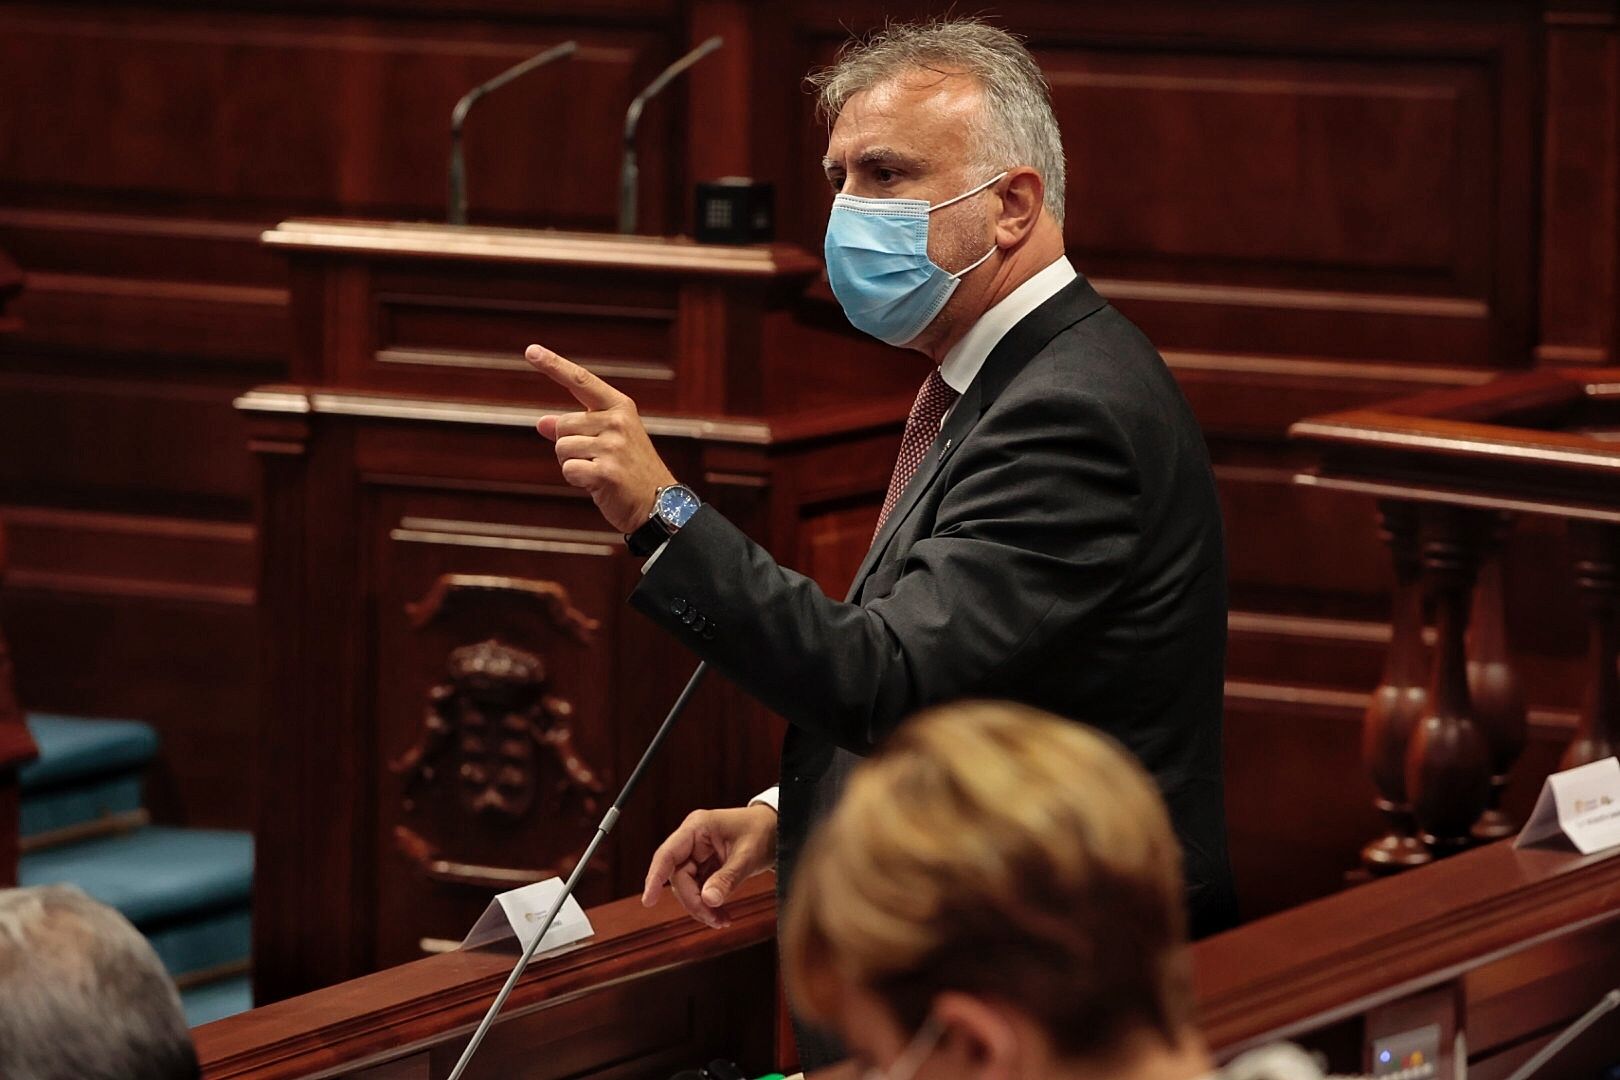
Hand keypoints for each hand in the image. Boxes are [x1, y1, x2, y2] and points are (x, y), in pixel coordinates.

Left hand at [527, 344, 676, 533]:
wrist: (658, 504)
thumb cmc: (630, 470)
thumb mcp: (607, 441)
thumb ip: (576, 428)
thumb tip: (542, 422)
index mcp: (620, 407)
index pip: (580, 380)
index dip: (553, 365)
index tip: (530, 350)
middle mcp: (618, 421)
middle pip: (562, 424)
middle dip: (569, 445)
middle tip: (596, 460)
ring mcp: (613, 446)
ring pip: (562, 449)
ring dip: (573, 465)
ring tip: (599, 471)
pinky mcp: (606, 471)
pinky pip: (568, 470)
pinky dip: (577, 480)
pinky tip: (598, 485)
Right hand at [641, 804, 777, 928]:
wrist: (776, 828)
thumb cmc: (763, 832)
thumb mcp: (748, 856)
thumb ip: (728, 878)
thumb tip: (708, 901)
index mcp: (697, 827)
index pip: (668, 854)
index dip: (654, 878)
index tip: (648, 900)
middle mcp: (692, 840)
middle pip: (678, 877)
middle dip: (694, 902)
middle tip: (715, 920)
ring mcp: (697, 853)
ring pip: (687, 887)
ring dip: (701, 907)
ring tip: (721, 921)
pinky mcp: (704, 865)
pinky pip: (698, 889)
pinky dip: (708, 904)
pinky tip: (721, 915)